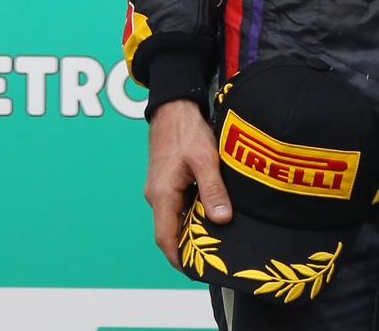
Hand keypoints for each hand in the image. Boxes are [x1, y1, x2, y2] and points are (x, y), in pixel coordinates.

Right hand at [144, 99, 231, 268]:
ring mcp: (160, 189)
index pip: (166, 238)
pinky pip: (176, 207)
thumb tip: (221, 219)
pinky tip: (209, 215)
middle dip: (188, 249)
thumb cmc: (186, 129)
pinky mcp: (166, 182)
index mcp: (162, 194)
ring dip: (190, 232)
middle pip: (170, 232)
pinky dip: (190, 216)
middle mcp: (156, 195)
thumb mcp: (204, 159)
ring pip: (174, 219)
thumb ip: (213, 190)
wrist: (172, 106)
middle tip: (212, 259)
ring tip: (215, 241)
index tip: (195, 272)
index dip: (179, 259)